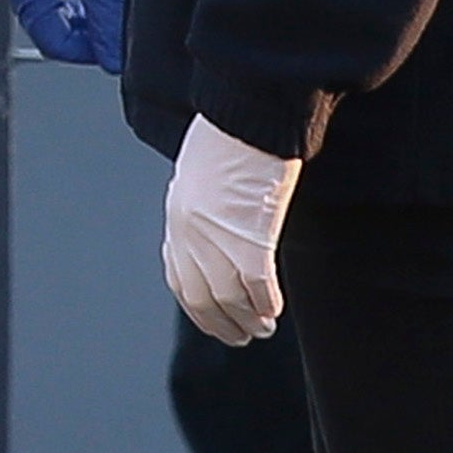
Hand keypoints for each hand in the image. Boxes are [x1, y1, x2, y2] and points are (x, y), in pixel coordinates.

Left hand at [162, 116, 300, 344]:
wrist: (247, 117)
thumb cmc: (232, 135)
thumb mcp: (203, 173)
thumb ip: (206, 204)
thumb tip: (219, 221)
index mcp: (177, 216)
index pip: (179, 277)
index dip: (196, 305)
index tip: (211, 317)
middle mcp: (190, 234)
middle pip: (200, 296)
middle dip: (220, 322)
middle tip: (239, 335)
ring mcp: (217, 239)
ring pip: (229, 298)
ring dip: (247, 320)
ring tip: (262, 329)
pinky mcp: (250, 239)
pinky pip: (257, 287)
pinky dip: (266, 304)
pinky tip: (275, 310)